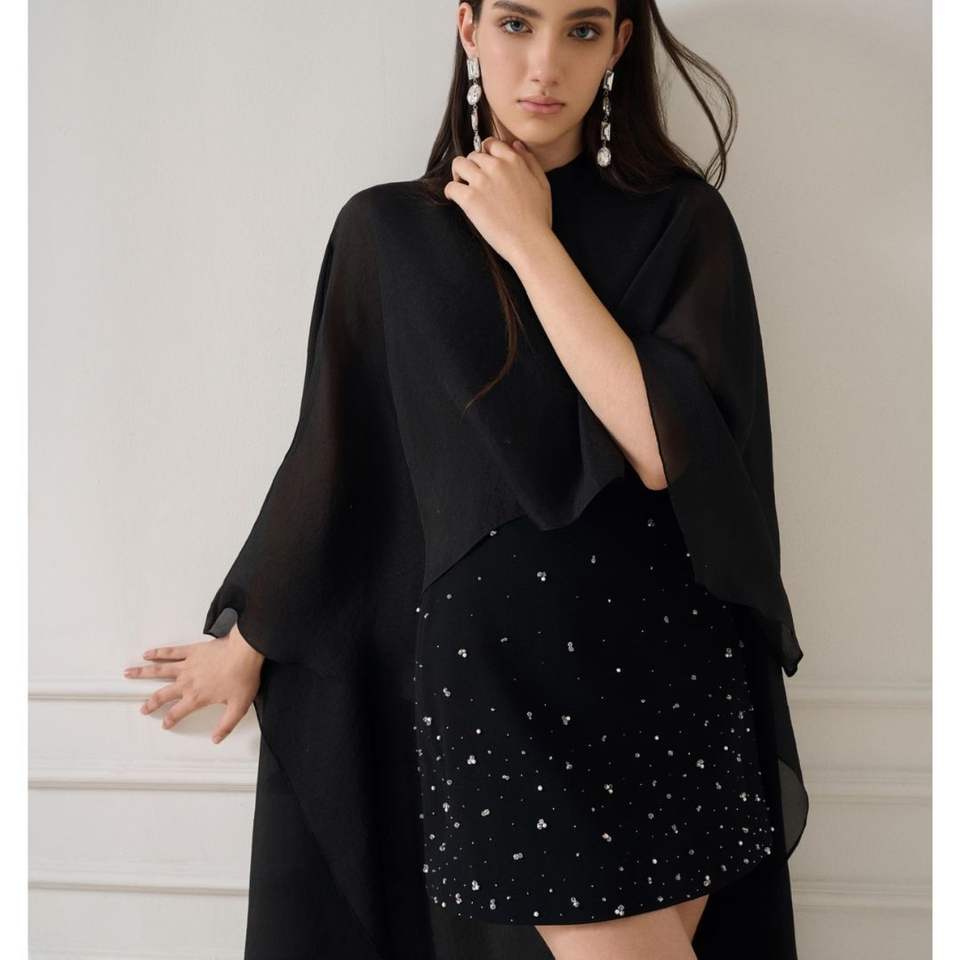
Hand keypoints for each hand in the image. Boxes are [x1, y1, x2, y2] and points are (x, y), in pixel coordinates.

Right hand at [123, 624, 263, 743]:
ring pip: (159, 670)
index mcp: (197, 697)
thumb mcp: (238, 707)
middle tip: (143, 708)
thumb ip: (226, 725)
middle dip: (151, 703)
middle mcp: (187, 682)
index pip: (177, 713)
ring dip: (142, 673)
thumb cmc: (242, 677)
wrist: (245, 652)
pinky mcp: (192, 651)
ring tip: (128, 674)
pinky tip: (147, 654)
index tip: (165, 724)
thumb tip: (216, 739)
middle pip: (162, 694)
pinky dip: (158, 653)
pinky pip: (171, 652)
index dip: (170, 720)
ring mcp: (187, 665)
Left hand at [444, 136, 552, 266]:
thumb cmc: (538, 219)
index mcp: (514, 161)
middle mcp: (497, 167)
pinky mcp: (470, 199)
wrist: (529, 241)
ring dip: (459, 174)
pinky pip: (451, 186)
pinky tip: (454, 199)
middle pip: (473, 155)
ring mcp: (482, 182)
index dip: (485, 153)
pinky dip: (450, 192)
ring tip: (463, 187)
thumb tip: (516, 144)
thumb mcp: (543, 184)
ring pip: (459, 165)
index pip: (491, 144)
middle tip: (474, 182)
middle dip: (473, 167)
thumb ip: (529, 161)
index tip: (484, 165)